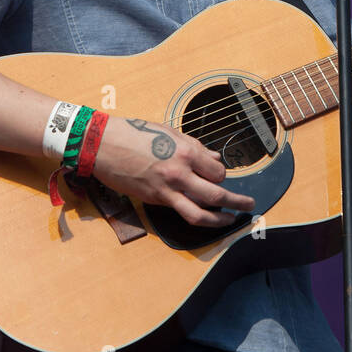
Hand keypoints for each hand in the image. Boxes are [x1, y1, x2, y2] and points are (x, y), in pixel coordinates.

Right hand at [89, 116, 254, 227]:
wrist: (102, 144)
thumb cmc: (134, 133)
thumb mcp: (168, 131)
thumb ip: (194, 147)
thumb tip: (213, 159)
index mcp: (185, 151)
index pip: (217, 171)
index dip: (222, 174)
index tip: (220, 175)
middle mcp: (180, 172)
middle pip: (217, 193)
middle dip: (237, 201)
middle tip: (249, 204)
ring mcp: (167, 189)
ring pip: (201, 213)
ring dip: (221, 219)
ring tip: (232, 219)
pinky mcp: (154, 200)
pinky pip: (181, 212)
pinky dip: (197, 216)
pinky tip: (204, 217)